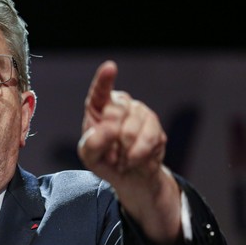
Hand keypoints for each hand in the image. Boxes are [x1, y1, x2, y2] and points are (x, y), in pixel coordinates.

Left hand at [77, 60, 181, 244]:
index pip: (101, 90)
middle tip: (109, 154)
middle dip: (110, 139)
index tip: (110, 67)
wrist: (130, 177)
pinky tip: (133, 160)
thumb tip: (108, 129)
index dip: (105, 79)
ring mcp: (140, 113)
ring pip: (132, 129)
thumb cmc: (104, 160)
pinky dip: (138, 156)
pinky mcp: (156, 127)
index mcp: (99, 106)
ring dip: (124, 152)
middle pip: (116, 113)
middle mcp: (121, 104)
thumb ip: (92, 143)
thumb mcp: (89, 155)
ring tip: (121, 159)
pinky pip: (148, 141)